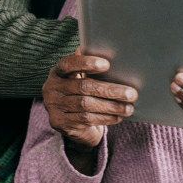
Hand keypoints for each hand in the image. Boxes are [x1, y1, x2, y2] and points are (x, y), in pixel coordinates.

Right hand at [43, 55, 136, 171]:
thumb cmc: (82, 96)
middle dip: (110, 90)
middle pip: (83, 86)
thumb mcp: (82, 80)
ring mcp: (54, 107)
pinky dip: (105, 118)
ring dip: (111, 106)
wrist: (72, 125)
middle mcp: (51, 88)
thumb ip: (90, 69)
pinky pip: (86, 119)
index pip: (68, 64)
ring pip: (86, 105)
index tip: (107, 64)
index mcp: (57, 72)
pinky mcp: (60, 123)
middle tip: (131, 93)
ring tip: (129, 107)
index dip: (86, 63)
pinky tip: (118, 117)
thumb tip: (114, 57)